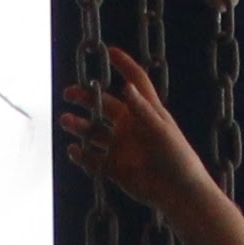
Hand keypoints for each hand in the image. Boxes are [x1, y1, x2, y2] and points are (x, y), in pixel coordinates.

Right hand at [56, 44, 205, 214]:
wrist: (178, 192)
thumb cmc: (177, 157)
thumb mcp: (160, 130)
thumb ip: (141, 109)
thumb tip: (124, 87)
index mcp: (145, 112)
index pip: (134, 82)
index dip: (124, 65)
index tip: (110, 51)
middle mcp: (130, 126)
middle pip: (104, 105)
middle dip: (85, 98)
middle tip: (68, 93)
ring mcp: (120, 147)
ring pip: (94, 132)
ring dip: (79, 125)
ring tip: (65, 120)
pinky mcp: (114, 168)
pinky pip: (92, 159)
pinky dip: (81, 154)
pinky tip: (73, 149)